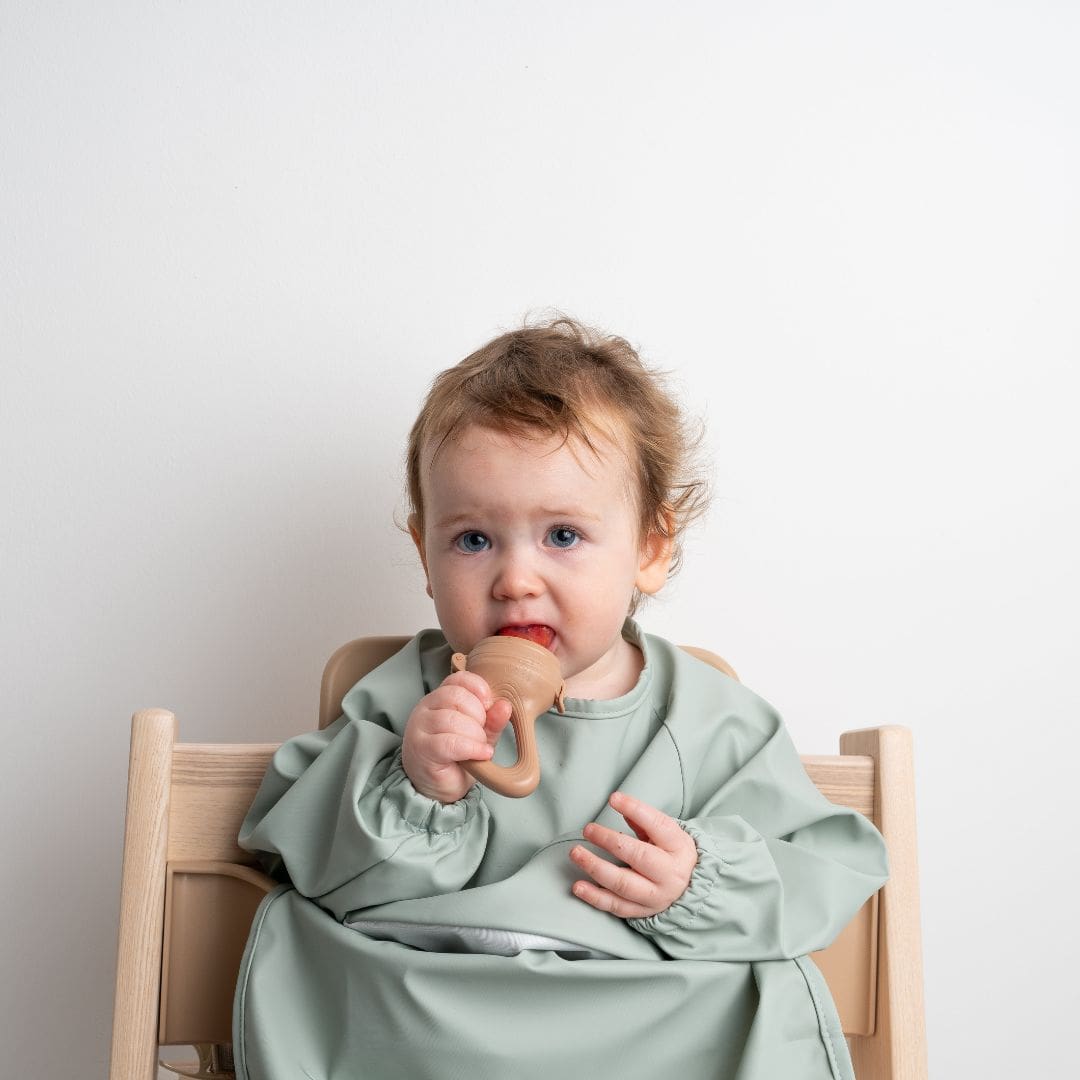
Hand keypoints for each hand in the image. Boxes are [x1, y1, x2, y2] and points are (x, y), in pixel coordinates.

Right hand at [401, 671, 511, 803]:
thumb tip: (505, 705)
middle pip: (456, 697)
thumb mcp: (480, 735)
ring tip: (480, 747)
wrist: (439, 789)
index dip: (478, 688)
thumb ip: (491, 720)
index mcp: (440, 698)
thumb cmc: (457, 757)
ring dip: (475, 735)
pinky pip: (449, 742)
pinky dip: (471, 748)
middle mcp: (426, 708)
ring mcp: (420, 728)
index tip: (489, 704)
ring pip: (452, 720)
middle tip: (482, 733)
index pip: (458, 679)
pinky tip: (480, 754)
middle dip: (478, 715)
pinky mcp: (422, 749)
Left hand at [570, 792, 697, 918]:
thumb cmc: (671, 854)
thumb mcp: (666, 834)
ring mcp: (655, 896)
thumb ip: (643, 820)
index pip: (658, 826)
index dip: (636, 810)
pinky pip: (616, 906)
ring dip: (596, 868)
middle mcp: (669, 874)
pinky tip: (578, 886)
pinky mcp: (641, 912)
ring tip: (576, 853)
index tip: (614, 798)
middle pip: (639, 857)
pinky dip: (595, 897)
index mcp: (678, 848)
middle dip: (610, 841)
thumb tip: (620, 803)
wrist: (688, 890)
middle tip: (588, 829)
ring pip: (623, 884)